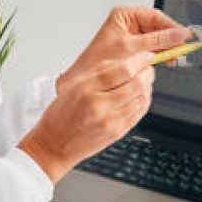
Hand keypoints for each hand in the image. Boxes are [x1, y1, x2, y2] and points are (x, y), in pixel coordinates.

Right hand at [20, 51, 155, 182]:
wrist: (54, 145)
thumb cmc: (61, 114)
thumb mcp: (73, 85)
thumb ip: (100, 71)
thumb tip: (127, 61)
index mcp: (86, 88)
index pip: (122, 69)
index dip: (139, 60)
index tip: (146, 56)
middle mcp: (98, 104)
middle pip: (136, 84)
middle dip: (147, 73)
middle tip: (147, 69)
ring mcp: (109, 121)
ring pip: (141, 99)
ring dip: (148, 88)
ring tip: (144, 82)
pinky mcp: (116, 133)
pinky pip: (138, 114)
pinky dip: (144, 102)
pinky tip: (140, 97)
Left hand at [56, 6, 193, 92]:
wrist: (83, 81)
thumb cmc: (98, 61)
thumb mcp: (130, 48)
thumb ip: (157, 41)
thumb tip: (180, 34)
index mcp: (124, 16)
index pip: (155, 16)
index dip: (171, 26)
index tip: (185, 35)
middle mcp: (128, 25)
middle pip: (158, 28)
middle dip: (170, 39)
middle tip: (182, 49)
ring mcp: (131, 39)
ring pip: (157, 41)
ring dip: (166, 49)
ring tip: (174, 58)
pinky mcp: (133, 52)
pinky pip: (152, 51)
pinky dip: (160, 56)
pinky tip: (165, 61)